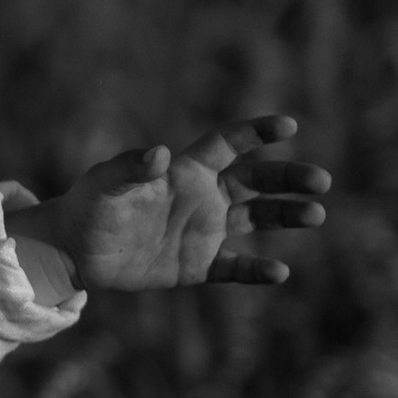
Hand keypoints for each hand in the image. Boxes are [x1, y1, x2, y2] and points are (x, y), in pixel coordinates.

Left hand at [15, 115, 330, 294]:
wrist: (75, 251)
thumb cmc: (89, 206)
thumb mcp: (105, 183)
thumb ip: (132, 167)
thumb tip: (160, 154)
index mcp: (186, 171)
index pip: (229, 144)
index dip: (257, 132)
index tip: (288, 125)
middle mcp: (203, 197)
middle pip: (256, 181)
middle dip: (289, 179)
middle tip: (322, 181)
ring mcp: (204, 231)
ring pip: (257, 220)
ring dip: (287, 216)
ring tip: (317, 214)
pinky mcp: (198, 265)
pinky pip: (236, 267)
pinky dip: (258, 271)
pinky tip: (280, 272)